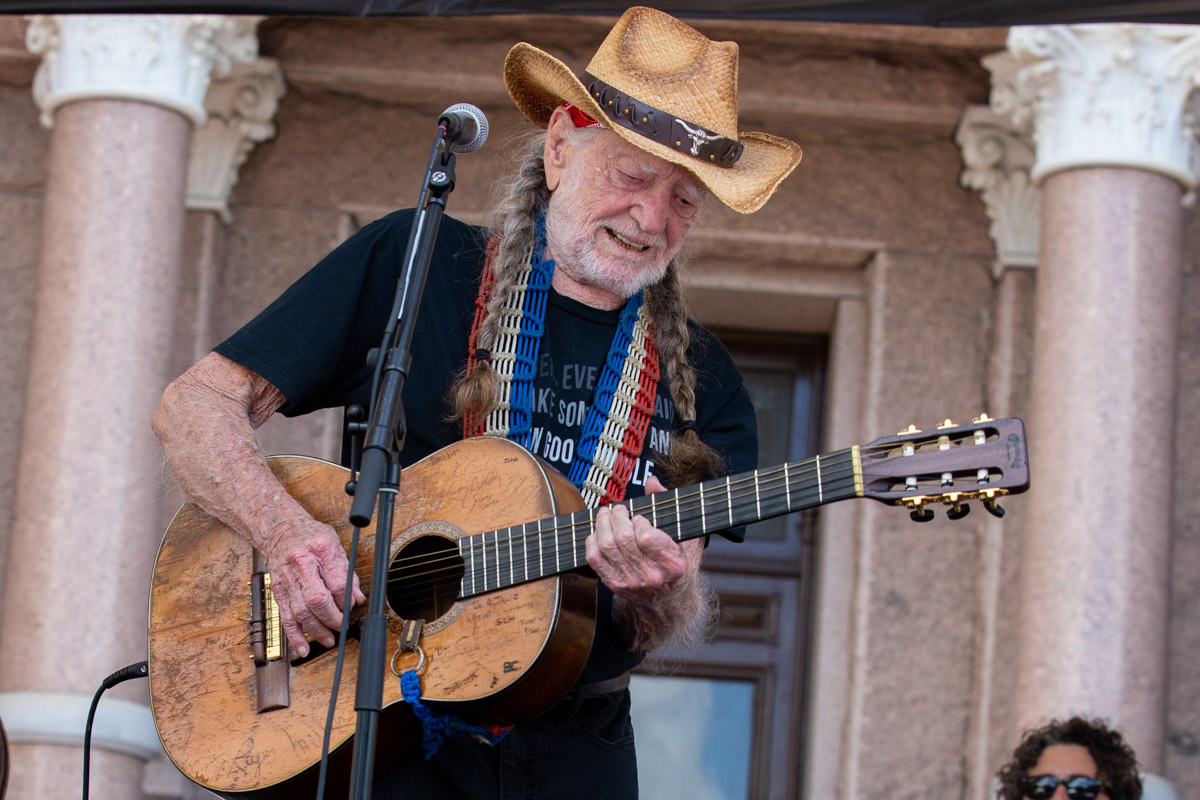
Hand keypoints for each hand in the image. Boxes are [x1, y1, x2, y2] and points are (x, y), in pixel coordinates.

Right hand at [262, 517, 365, 656]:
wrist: (280, 529)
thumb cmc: (311, 536)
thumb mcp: (335, 545)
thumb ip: (347, 572)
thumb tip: (358, 598)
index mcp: (321, 549)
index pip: (336, 582)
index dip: (346, 600)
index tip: (352, 606)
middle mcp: (301, 564)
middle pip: (317, 599)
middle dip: (332, 618)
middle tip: (343, 626)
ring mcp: (287, 578)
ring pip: (301, 611)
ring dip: (316, 630)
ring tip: (328, 639)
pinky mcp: (278, 590)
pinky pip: (285, 616)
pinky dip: (294, 634)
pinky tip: (303, 647)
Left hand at [585, 475, 694, 603]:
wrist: (668, 601)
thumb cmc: (679, 564)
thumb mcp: (687, 536)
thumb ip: (671, 506)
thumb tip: (653, 482)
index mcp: (674, 564)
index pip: (647, 537)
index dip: (640, 521)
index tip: (641, 517)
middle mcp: (652, 576)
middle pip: (623, 538)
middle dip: (617, 516)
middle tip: (618, 509)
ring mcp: (631, 582)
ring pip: (606, 546)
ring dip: (602, 524)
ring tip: (607, 514)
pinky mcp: (615, 584)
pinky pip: (594, 559)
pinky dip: (592, 540)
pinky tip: (599, 532)